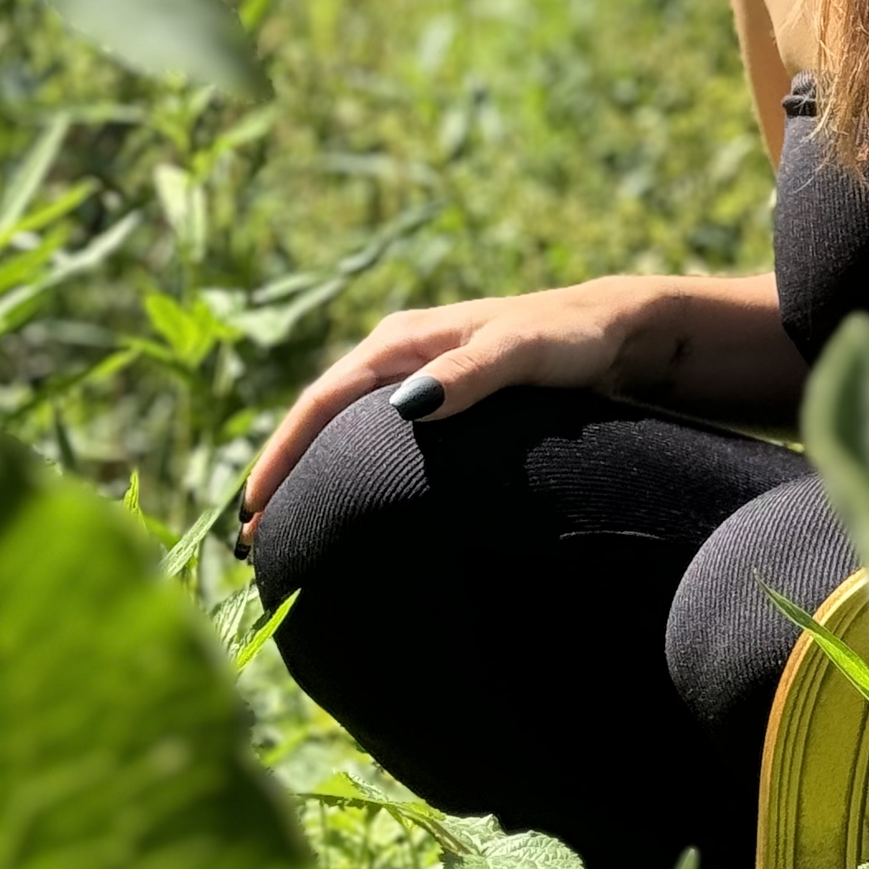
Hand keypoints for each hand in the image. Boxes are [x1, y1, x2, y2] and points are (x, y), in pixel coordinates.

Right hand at [239, 275, 674, 533]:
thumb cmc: (570, 338)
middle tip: (253, 539)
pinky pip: (371, 436)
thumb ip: (471, 373)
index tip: (255, 508)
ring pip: (342, 428)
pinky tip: (340, 503)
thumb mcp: (522, 351)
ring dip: (308, 473)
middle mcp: (398, 354)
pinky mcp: (437, 398)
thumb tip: (409, 407)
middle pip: (320, 417)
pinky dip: (344, 468)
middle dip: (282, 471)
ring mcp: (415, 376)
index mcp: (402, 340)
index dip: (284, 453)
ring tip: (281, 532)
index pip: (322, 400)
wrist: (615, 329)